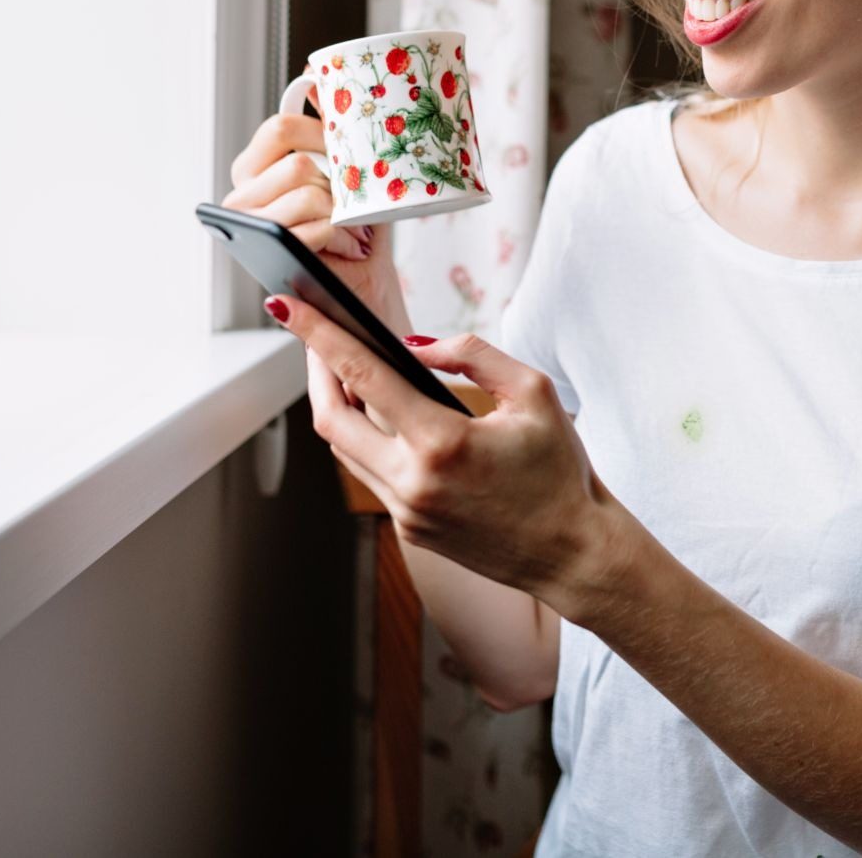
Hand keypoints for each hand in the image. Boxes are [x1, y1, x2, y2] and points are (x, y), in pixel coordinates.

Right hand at [222, 93, 408, 333]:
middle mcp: (242, 195)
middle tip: (348, 198)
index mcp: (253, 168)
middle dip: (335, 179)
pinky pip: (315, 228)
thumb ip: (328, 125)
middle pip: (296, 164)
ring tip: (350, 224)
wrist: (364, 278)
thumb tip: (318, 75)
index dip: (320, 133)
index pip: (279, 128)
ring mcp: (254, 227)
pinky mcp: (273, 255)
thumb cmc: (354, 221)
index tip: (343, 151)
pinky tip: (348, 244)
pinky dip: (342, 234)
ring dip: (341, 210)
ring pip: (307, 195)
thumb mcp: (345, 167)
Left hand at [269, 293, 624, 608]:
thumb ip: (472, 356)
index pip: (362, 374)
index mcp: (442, 443)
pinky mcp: (409, 529)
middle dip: (314, 370)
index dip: (320, 335)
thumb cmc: (561, 472)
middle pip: (330, 418)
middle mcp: (412, 482)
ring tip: (345, 368)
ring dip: (337, 405)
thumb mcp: (534, 393)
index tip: (289, 305)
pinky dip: (367, 438)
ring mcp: (405, 512)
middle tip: (314, 335)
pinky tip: (379, 414)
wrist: (573, 554)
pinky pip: (372, 474)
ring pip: (344, 450)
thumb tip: (416, 346)